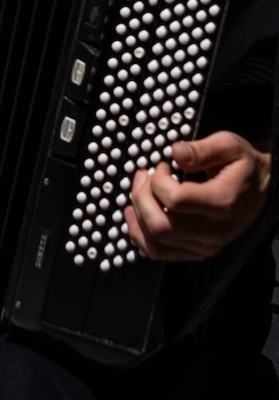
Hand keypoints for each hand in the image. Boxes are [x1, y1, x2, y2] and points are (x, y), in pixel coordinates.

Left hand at [124, 131, 271, 261]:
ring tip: (138, 193)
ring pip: (155, 242)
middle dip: (141, 197)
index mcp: (222, 202)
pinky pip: (159, 253)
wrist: (262, 189)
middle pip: (160, 225)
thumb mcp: (229, 145)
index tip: (161, 166)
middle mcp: (213, 231)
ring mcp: (205, 245)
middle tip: (143, 177)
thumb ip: (202, 149)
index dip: (158, 180)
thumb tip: (176, 152)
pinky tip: (137, 214)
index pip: (175, 199)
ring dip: (137, 215)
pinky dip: (140, 235)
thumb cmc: (243, 166)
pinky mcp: (197, 252)